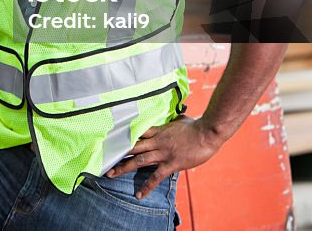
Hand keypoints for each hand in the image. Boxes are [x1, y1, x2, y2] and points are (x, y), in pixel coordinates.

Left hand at [105, 116, 222, 198]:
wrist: (207, 133)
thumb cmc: (196, 126)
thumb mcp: (181, 120)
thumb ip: (174, 120)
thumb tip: (176, 116)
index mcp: (158, 130)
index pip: (137, 133)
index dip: (124, 137)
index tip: (112, 140)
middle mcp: (157, 141)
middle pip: (133, 147)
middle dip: (118, 153)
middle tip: (105, 159)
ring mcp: (163, 153)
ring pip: (139, 160)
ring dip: (124, 167)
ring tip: (111, 174)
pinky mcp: (171, 164)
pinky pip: (156, 177)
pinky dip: (147, 186)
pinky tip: (139, 194)